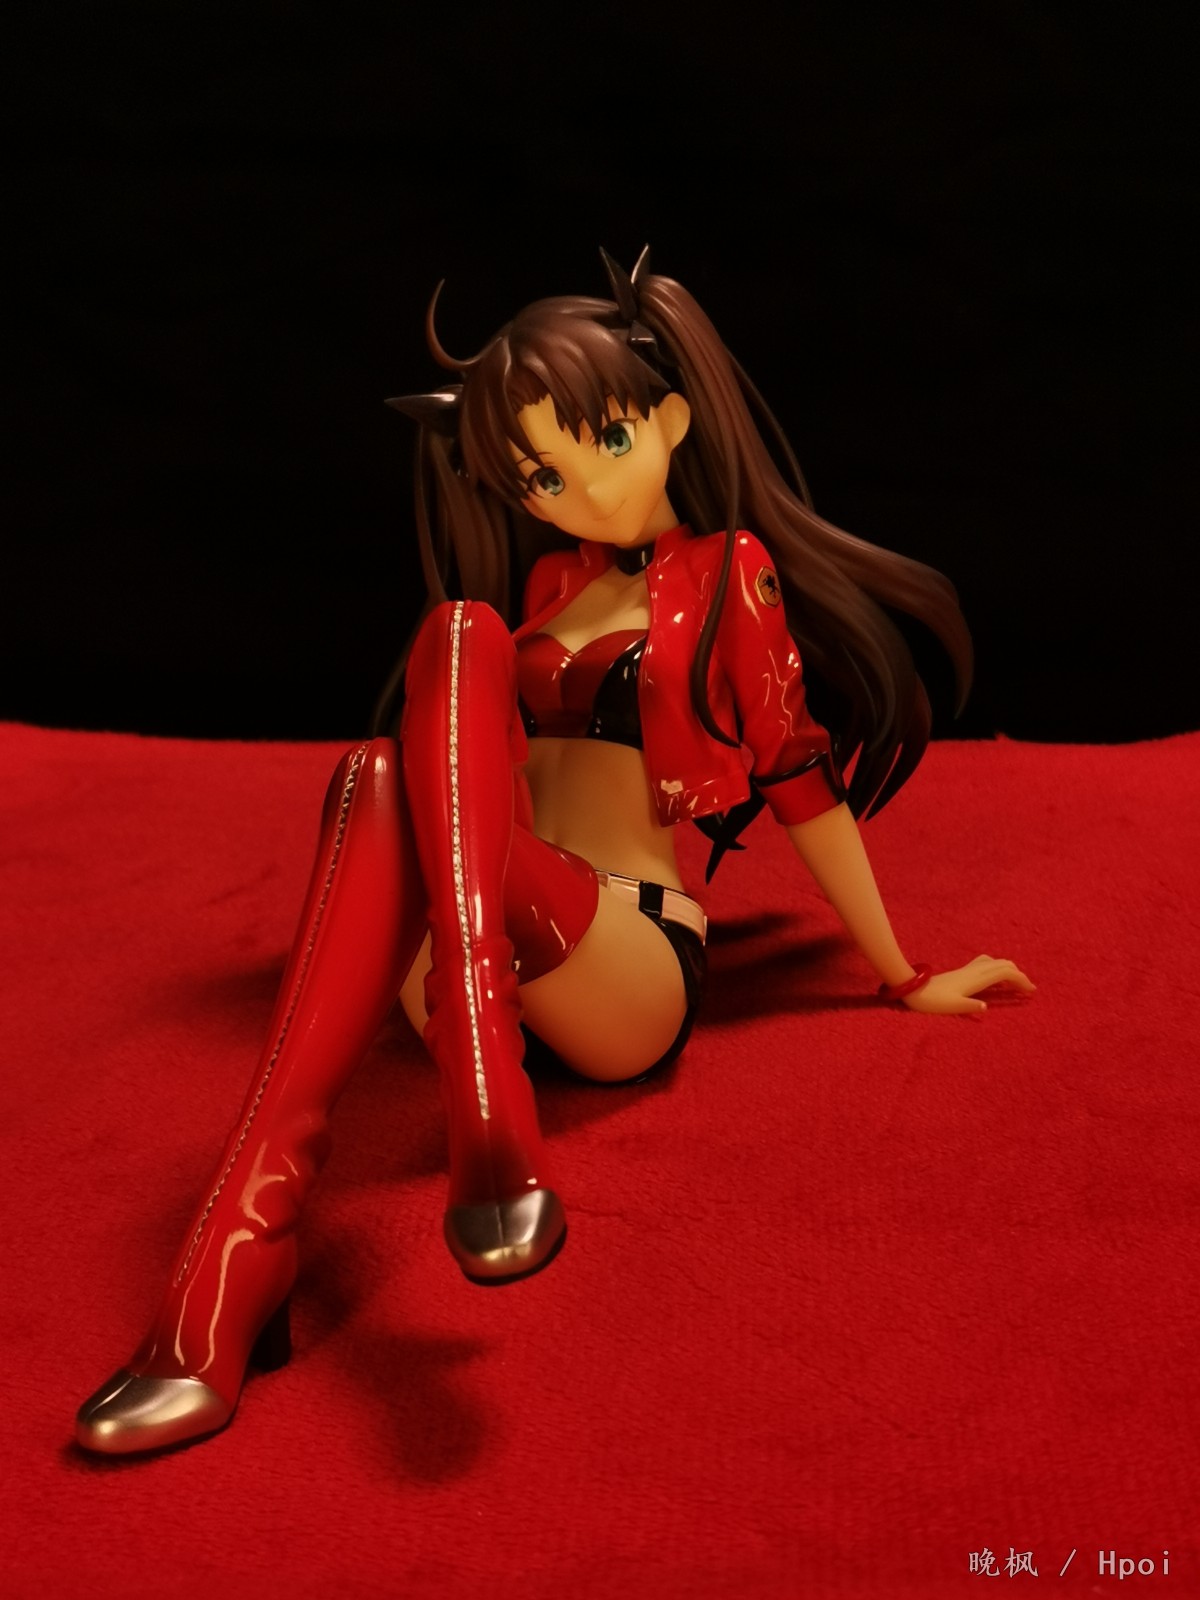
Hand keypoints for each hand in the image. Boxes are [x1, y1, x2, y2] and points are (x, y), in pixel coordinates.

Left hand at [901, 955, 1035, 1015]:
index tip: (1031, 991)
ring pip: (995, 963)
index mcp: (975, 979)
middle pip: (1003, 965)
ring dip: (1009, 970)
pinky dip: (997, 968)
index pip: (1004, 973)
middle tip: (1028, 989)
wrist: (913, 988)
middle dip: (1018, 975)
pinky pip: (986, 964)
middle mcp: (974, 971)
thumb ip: (969, 1006)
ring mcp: (968, 970)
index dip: (1020, 980)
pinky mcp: (962, 971)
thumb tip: (985, 1006)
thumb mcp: (951, 1007)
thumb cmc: (932, 1001)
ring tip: (1016, 983)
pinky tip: (995, 977)